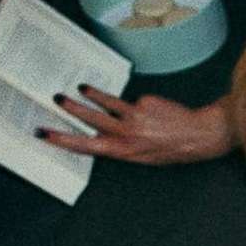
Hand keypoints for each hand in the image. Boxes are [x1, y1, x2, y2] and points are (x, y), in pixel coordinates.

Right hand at [39, 88, 235, 164]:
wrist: (199, 136)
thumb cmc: (172, 149)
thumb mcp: (143, 157)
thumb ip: (121, 146)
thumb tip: (101, 135)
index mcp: (123, 152)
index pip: (86, 147)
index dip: (63, 141)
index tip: (45, 134)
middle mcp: (126, 135)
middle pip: (90, 120)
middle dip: (71, 110)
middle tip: (56, 100)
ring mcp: (135, 117)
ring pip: (106, 104)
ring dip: (91, 96)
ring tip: (80, 88)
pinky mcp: (145, 102)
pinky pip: (132, 101)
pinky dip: (136, 103)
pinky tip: (149, 108)